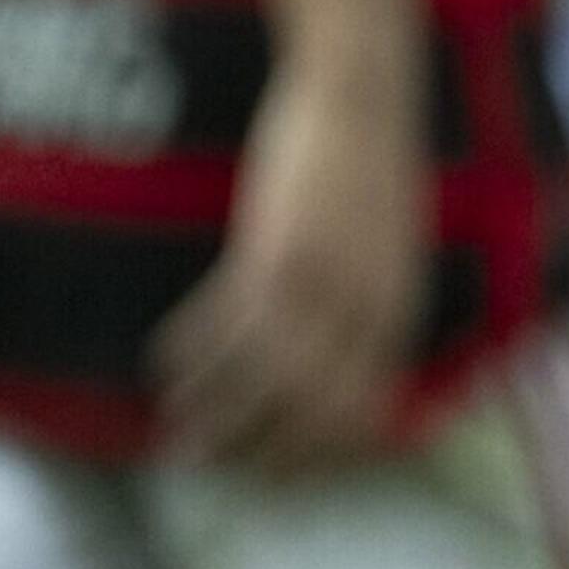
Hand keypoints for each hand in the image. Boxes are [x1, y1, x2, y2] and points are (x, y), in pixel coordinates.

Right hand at [150, 66, 430, 475]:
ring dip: (213, 410)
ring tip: (175, 426)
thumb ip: (373, 305)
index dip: (313, 455)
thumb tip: (345, 356)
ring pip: (263, 378)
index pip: (364, 417)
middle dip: (257, 450)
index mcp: (402, 316)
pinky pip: (228, 321)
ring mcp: (324, 283)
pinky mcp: (278, 250)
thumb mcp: (391, 252)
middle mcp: (369, 312)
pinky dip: (195, 350)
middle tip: (208, 461)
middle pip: (311, 414)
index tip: (271, 473)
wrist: (366, 96)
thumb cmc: (373, 172)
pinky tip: (166, 362)